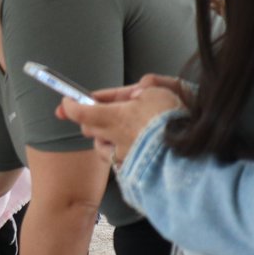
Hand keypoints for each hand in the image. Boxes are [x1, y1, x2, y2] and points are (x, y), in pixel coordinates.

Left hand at [59, 75, 184, 163]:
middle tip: (98, 110)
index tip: (65, 102)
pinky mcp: (130, 168)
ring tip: (116, 128)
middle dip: (90, 118)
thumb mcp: (160, 92)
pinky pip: (114, 159)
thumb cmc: (174, 121)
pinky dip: (115, 151)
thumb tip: (140, 86)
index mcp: (115, 117)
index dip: (70, 106)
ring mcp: (121, 155)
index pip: (81, 112)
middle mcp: (114, 137)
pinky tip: (126, 146)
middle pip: (88, 128)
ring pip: (100, 144)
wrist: (188, 154)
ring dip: (103, 135)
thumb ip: (146, 87)